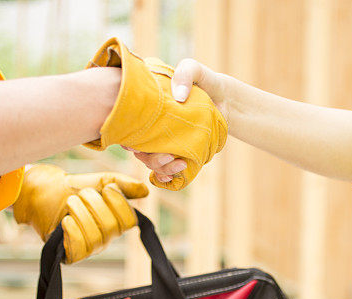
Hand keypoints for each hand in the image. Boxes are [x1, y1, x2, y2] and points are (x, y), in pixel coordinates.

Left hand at [12, 163, 148, 263]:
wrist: (43, 193)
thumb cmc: (74, 187)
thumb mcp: (102, 180)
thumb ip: (123, 184)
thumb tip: (145, 191)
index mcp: (117, 222)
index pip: (130, 221)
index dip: (119, 204)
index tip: (106, 189)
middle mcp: (106, 238)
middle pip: (110, 227)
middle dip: (94, 205)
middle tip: (81, 195)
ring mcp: (90, 249)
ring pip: (94, 238)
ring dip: (80, 214)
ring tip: (70, 203)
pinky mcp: (71, 256)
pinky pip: (79, 249)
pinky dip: (73, 232)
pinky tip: (65, 222)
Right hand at [84, 39, 226, 190]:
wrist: (224, 98)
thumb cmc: (204, 81)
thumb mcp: (194, 69)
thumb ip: (185, 74)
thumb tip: (179, 97)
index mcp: (147, 109)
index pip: (129, 127)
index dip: (128, 138)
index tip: (135, 145)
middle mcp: (151, 127)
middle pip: (139, 149)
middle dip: (150, 158)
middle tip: (168, 156)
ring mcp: (164, 141)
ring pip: (151, 161)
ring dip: (161, 167)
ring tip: (180, 164)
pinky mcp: (178, 151)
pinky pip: (165, 168)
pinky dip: (165, 175)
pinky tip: (172, 176)